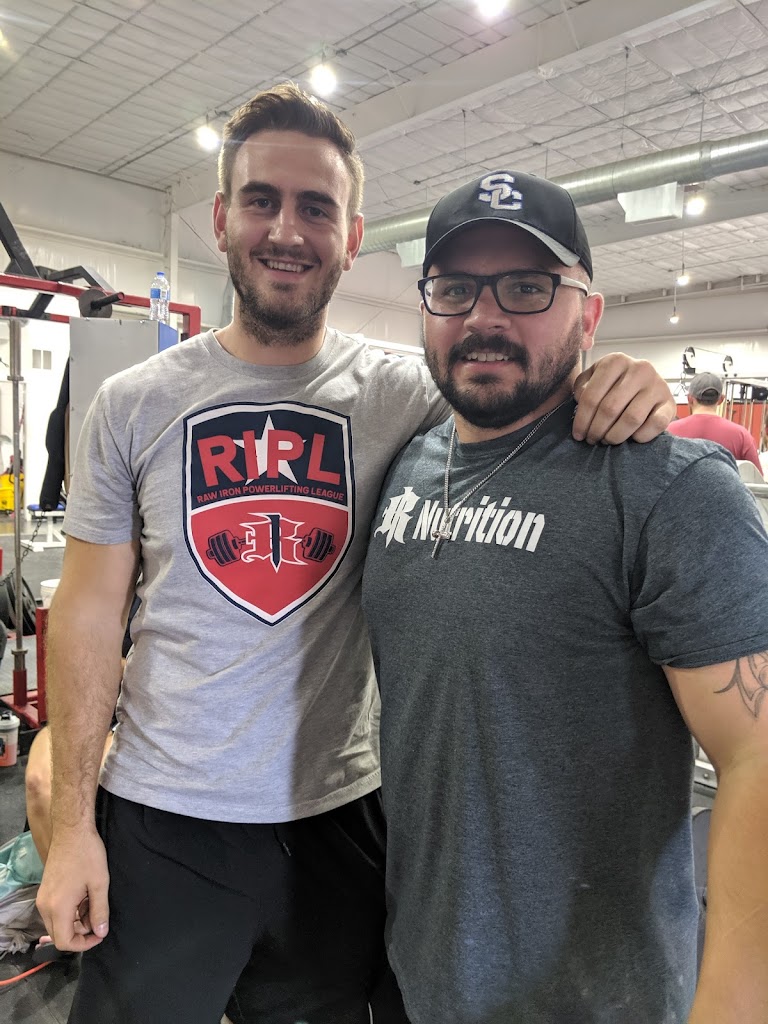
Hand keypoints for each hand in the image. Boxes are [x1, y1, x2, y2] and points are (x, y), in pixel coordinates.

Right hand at [36, 829, 109, 951]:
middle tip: (98, 920)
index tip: (99, 934)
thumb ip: (100, 911)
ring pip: (57, 924)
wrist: (71, 830)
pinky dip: (70, 911)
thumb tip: (101, 933)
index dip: (83, 944)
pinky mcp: (45, 891)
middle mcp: (45, 907)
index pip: (65, 942)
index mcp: (58, 908)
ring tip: (93, 904)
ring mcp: (43, 898)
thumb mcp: (99, 883)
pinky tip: (84, 897)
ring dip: (75, 921)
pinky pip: (55, 911)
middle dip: (80, 933)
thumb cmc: (87, 854)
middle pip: (59, 935)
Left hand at [572, 354, 674, 444]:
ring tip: (607, 440)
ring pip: (631, 419)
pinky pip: (654, 425)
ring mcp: (657, 386)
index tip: (578, 434)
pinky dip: (640, 436)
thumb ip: (583, 386)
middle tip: (592, 440)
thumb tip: (580, 401)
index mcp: (616, 361)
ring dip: (615, 436)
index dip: (582, 420)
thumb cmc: (615, 384)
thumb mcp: (594, 378)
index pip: (591, 396)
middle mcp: (639, 369)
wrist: (648, 386)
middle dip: (596, 430)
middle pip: (610, 409)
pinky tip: (631, 439)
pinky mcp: (670, 404)